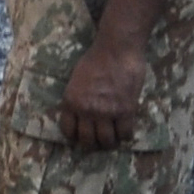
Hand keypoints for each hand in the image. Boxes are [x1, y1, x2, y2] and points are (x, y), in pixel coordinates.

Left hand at [60, 32, 151, 146]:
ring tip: (113, 138)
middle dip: (92, 144)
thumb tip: (81, 113)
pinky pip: (125, 134)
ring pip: (107, 141)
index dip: (74, 137)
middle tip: (98, 141)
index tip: (80, 137)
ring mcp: (107, 112)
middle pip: (87, 141)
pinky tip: (125, 131)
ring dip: (109, 142)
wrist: (117, 48)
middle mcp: (86, 111)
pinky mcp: (126, 111)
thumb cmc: (96, 58)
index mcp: (71, 101)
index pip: (68, 130)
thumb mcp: (77, 79)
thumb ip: (78, 97)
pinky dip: (125, 136)